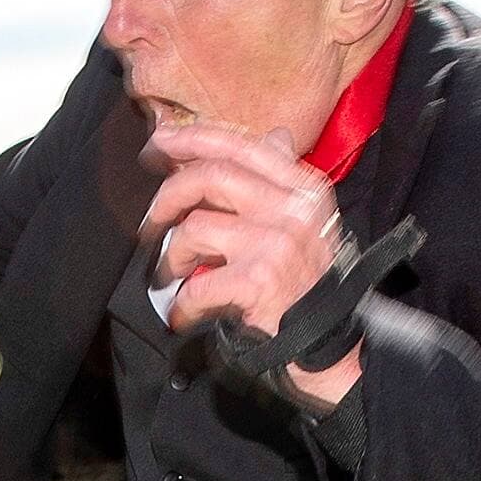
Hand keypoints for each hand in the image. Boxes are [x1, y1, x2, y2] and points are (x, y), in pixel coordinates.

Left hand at [141, 121, 362, 404]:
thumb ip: (283, 181)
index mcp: (305, 188)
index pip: (243, 145)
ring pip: (196, 226)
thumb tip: (274, 135)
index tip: (158, 142)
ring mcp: (277, 243)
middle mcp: (294, 208)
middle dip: (168, 195)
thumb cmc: (308, 283)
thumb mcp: (306, 223)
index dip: (194, 138)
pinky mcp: (259, 281)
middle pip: (212, 175)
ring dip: (171, 255)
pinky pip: (198, 283)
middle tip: (150, 221)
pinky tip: (184, 315)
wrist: (330, 345)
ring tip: (171, 275)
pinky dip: (182, 303)